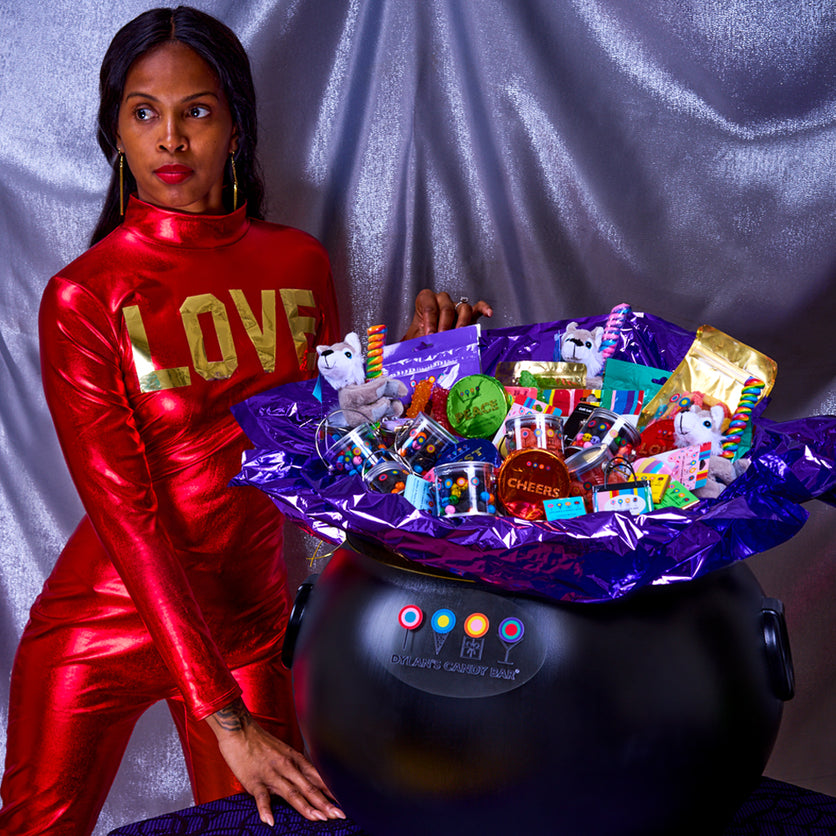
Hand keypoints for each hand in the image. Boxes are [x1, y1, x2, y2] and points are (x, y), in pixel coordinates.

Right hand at [207, 698, 344, 824]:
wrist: (239, 730)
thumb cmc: (260, 742)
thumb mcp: (283, 751)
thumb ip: (294, 767)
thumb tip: (307, 781)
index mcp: (294, 759)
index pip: (316, 777)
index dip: (329, 790)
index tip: (342, 801)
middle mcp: (286, 766)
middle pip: (308, 787)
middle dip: (324, 802)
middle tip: (339, 814)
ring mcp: (271, 774)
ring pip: (291, 793)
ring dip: (306, 807)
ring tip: (318, 819)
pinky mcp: (254, 780)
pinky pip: (261, 797)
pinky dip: (265, 809)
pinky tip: (271, 821)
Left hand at [403, 289, 492, 339]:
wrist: (427, 347)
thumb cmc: (420, 341)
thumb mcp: (413, 340)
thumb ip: (416, 341)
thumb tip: (417, 349)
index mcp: (425, 303)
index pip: (428, 302)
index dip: (429, 318)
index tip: (429, 334)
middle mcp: (442, 302)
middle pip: (446, 305)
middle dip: (444, 323)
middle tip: (442, 338)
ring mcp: (456, 308)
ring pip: (463, 308)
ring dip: (461, 322)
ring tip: (458, 333)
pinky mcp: (470, 315)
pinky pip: (478, 308)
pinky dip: (483, 309)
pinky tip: (488, 314)